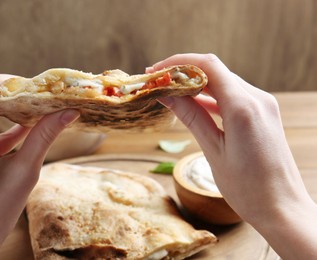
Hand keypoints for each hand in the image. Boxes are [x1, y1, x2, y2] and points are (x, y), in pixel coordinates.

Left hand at [0, 73, 79, 258]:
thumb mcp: (24, 171)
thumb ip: (45, 136)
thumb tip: (69, 112)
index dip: (13, 81)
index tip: (38, 90)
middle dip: (15, 96)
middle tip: (43, 100)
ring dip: (10, 111)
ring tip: (39, 112)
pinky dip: (2, 127)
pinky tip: (27, 129)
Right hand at [148, 54, 316, 258]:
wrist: (282, 208)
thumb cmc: (247, 187)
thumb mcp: (213, 151)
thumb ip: (191, 117)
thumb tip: (167, 94)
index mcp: (243, 107)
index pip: (207, 66)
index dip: (178, 63)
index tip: (155, 70)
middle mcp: (257, 99)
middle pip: (215, 70)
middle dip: (183, 72)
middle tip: (157, 83)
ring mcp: (263, 105)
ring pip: (224, 82)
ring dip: (196, 84)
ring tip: (169, 93)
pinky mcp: (263, 114)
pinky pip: (233, 96)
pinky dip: (211, 96)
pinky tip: (192, 104)